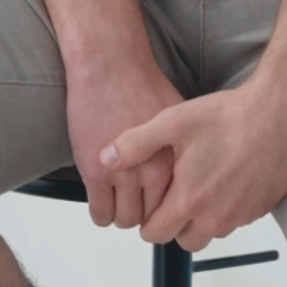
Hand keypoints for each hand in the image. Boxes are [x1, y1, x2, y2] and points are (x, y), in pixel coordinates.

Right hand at [65, 58, 185, 228]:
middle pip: (152, 217)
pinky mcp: (95, 173)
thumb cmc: (142, 86)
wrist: (110, 67)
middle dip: (143, 214)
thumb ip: (180, 153)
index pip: (176, 206)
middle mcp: (153, 172)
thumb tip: (191, 174)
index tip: (159, 205)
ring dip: (120, 215)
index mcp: (174, 161)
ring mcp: (123, 175)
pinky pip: (100, 212)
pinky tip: (101, 205)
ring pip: (125, 219)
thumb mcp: (178, 124)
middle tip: (135, 204)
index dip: (167, 208)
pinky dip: (100, 215)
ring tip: (117, 203)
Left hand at [98, 80, 286, 251]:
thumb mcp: (173, 122)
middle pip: (183, 241)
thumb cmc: (229, 117)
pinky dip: (227, 209)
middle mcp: (215, 216)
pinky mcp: (261, 209)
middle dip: (174, 224)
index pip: (155, 235)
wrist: (279, 113)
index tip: (152, 202)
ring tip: (201, 185)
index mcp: (189, 200)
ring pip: (211, 233)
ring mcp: (241, 216)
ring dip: (202, 219)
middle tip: (176, 194)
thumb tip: (106, 159)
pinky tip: (226, 179)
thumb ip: (135, 144)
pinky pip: (235, 221)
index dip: (148, 220)